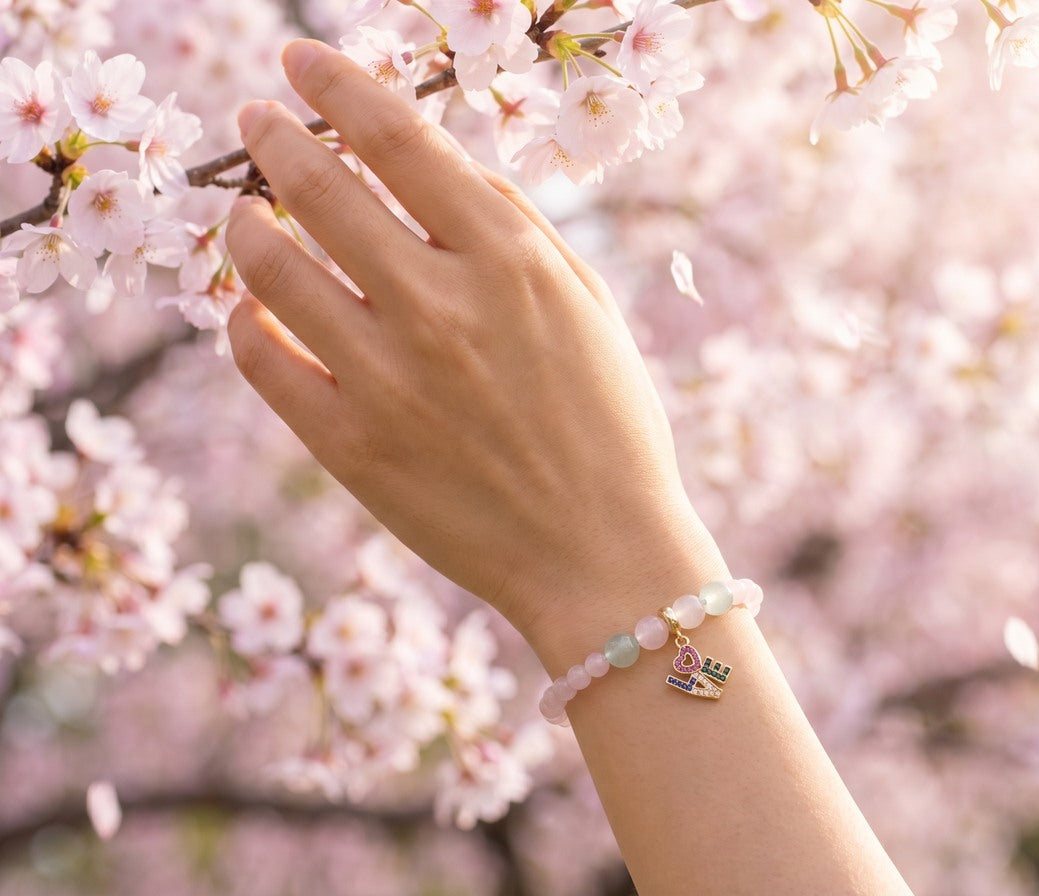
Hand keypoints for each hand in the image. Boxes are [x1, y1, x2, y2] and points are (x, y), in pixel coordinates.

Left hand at [225, 40, 727, 665]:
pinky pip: (261, 360)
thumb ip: (517, 225)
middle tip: (251, 120)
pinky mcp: (350, 445)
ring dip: (243, 222)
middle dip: (271, 136)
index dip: (336, 84)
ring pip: (271, 266)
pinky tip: (250, 307)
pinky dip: (243, 320)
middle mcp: (440, 307)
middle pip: (319, 186)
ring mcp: (387, 378)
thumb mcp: (588, 305)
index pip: (398, 136)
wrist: (599, 555)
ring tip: (240, 212)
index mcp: (509, 261)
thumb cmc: (607, 424)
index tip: (300, 60)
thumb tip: (444, 164)